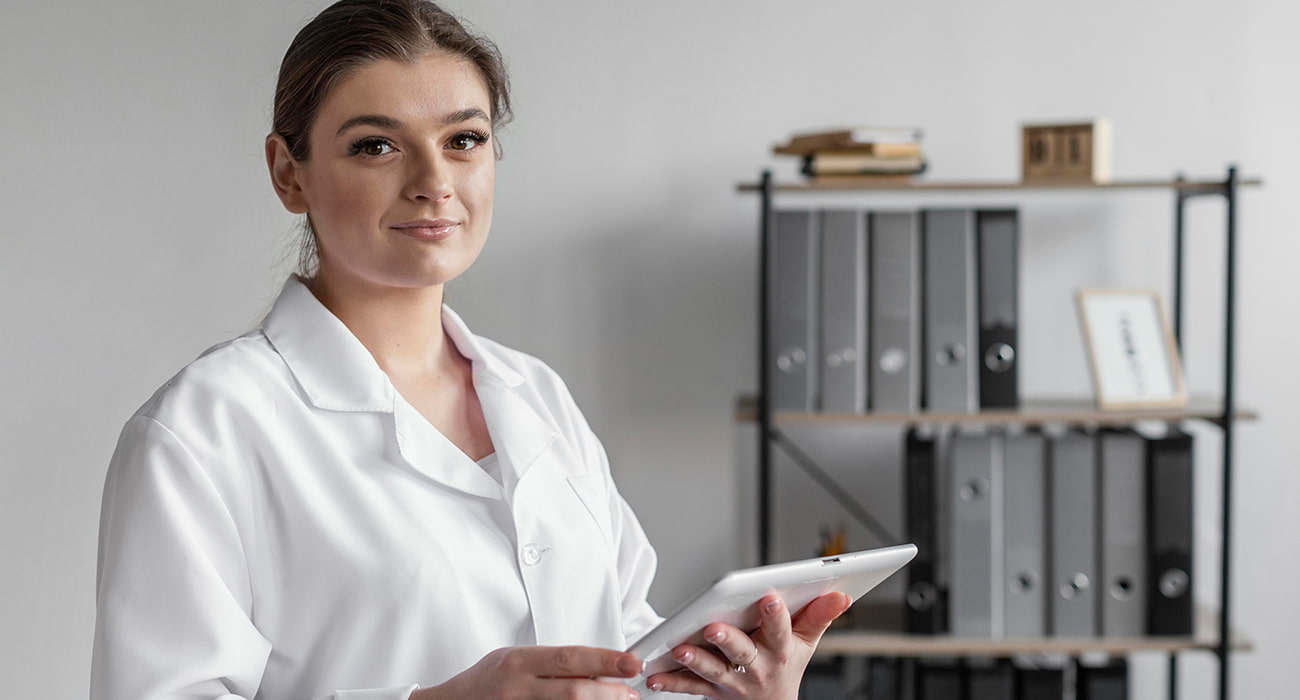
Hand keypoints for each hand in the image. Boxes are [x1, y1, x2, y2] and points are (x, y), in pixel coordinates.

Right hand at [411, 646, 642, 699]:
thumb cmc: (485, 682)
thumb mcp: (514, 660)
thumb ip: (551, 665)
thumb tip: (598, 669)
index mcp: (518, 661)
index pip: (569, 658)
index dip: (604, 660)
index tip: (630, 663)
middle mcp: (516, 688)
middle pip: (573, 691)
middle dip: (609, 693)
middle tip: (631, 693)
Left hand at [644, 591, 851, 699]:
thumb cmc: (786, 664)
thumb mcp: (807, 642)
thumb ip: (820, 615)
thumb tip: (842, 595)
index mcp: (780, 650)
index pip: (780, 630)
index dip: (776, 615)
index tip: (769, 597)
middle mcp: (756, 666)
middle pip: (742, 651)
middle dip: (727, 639)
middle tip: (713, 627)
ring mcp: (732, 680)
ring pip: (713, 670)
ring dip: (695, 660)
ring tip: (679, 650)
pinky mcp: (712, 690)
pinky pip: (690, 687)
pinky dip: (672, 682)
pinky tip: (655, 676)